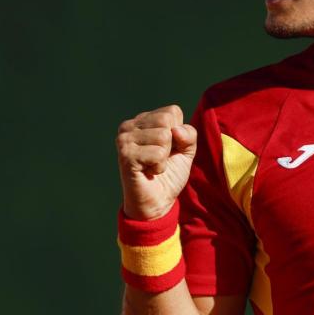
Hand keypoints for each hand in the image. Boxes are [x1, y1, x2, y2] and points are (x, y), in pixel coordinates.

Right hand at [116, 105, 197, 220]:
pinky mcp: (126, 155)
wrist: (157, 202)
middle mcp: (129, 125)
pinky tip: (148, 172)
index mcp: (142, 120)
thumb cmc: (169, 174)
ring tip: (153, 166)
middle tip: (160, 158)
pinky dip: (160, 167)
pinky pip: (158, 153)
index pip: (172, 111)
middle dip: (172, 144)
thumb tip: (175, 130)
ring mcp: (124, 139)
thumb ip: (189, 134)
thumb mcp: (186, 150)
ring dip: (165, 157)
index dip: (179, 134)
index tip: (168, 150)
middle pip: (167, 120)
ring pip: (164, 136)